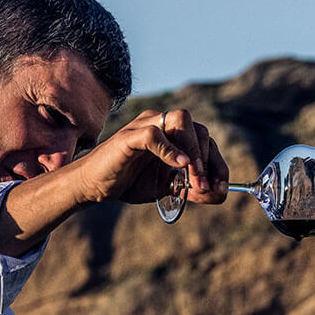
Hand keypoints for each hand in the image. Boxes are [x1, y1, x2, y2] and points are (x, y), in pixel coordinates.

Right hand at [72, 109, 228, 205]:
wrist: (94, 186)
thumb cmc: (130, 182)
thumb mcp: (168, 188)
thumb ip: (192, 189)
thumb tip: (218, 195)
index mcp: (174, 134)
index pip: (205, 140)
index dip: (217, 163)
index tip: (221, 187)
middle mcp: (162, 123)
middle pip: (198, 128)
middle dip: (208, 160)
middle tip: (205, 187)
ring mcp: (145, 126)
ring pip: (181, 120)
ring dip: (194, 150)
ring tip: (194, 178)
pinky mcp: (128, 136)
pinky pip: (153, 133)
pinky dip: (169, 148)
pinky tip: (179, 167)